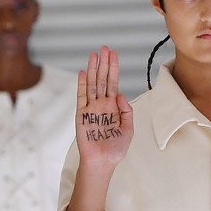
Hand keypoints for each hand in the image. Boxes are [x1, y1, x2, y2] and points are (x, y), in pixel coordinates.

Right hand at [75, 46, 132, 169]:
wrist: (102, 162)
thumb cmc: (116, 148)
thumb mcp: (128, 129)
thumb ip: (126, 111)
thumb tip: (120, 94)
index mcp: (113, 107)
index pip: (113, 83)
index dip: (113, 68)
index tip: (113, 54)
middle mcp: (102, 105)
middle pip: (102, 79)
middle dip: (104, 64)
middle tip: (104, 48)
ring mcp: (91, 109)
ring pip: (92, 84)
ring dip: (93, 69)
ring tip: (94, 54)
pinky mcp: (82, 115)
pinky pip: (81, 97)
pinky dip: (82, 85)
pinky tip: (83, 73)